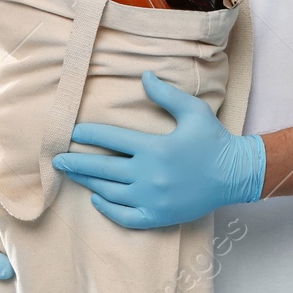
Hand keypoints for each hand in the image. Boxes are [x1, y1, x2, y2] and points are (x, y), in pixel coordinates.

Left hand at [52, 70, 266, 228]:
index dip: (89, 136)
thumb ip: (165, 94)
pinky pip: (125, 216)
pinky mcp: (159, 216)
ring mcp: (153, 198)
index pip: (111, 140)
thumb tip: (143, 76)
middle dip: (77, 163)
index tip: (73, 133)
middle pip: (103, 169)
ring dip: (89, 183)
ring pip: (110, 192)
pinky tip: (97, 200)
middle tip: (57, 161)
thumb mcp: (192, 111)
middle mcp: (150, 175)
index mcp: (155, 148)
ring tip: (73, 176)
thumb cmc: (213, 140)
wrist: (235, 175)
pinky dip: (108, 210)